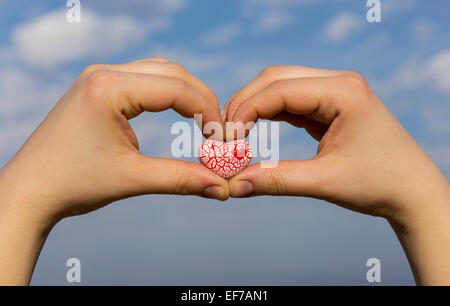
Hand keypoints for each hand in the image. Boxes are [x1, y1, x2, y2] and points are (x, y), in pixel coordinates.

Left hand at [0, 58, 228, 283]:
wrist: (31, 190)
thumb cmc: (74, 184)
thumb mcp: (132, 179)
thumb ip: (181, 178)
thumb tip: (220, 186)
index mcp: (109, 88)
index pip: (176, 88)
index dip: (207, 110)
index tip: (223, 137)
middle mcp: (103, 73)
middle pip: (172, 72)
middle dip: (201, 99)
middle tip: (217, 130)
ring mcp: (98, 77)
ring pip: (159, 71)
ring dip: (185, 93)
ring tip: (202, 122)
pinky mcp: (97, 87)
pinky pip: (143, 79)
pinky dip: (166, 93)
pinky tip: (177, 112)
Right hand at [225, 65, 449, 283]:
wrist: (411, 190)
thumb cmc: (379, 184)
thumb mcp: (325, 182)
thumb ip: (276, 179)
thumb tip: (233, 184)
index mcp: (343, 92)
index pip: (279, 90)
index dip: (244, 111)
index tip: (223, 139)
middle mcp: (339, 82)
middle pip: (275, 78)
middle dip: (244, 104)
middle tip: (223, 135)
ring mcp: (335, 90)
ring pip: (279, 86)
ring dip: (253, 107)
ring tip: (234, 134)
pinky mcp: (330, 104)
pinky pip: (290, 101)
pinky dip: (268, 113)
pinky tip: (253, 130)